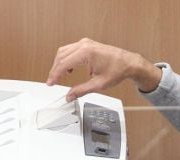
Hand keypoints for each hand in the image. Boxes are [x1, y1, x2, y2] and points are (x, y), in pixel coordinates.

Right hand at [46, 38, 162, 101]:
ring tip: (59, 77)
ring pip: (64, 51)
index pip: (64, 64)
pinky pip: (71, 50)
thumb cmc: (118, 70)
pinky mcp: (87, 44)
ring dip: (60, 64)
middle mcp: (84, 45)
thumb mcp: (98, 84)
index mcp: (86, 53)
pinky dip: (66, 59)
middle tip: (53, 81)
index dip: (55, 75)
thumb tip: (69, 96)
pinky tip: (69, 69)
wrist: (128, 63)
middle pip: (61, 56)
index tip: (50, 83)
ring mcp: (85, 43)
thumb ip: (81, 91)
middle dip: (55, 70)